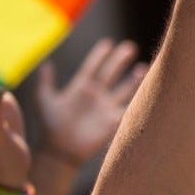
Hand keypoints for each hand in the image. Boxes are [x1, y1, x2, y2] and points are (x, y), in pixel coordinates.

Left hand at [34, 38, 142, 165]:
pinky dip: (139, 103)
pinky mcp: (113, 122)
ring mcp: (106, 108)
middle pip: (111, 74)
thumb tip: (46, 63)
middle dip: (120, 61)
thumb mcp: (44, 100)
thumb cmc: (49, 126)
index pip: (92, 67)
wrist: (59, 151)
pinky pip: (129, 110)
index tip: (109, 43)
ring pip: (124, 90)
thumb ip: (46, 82)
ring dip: (134, 80)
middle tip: (130, 47)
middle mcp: (96, 96)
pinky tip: (149, 95)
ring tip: (144, 68)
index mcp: (80, 88)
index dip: (100, 55)